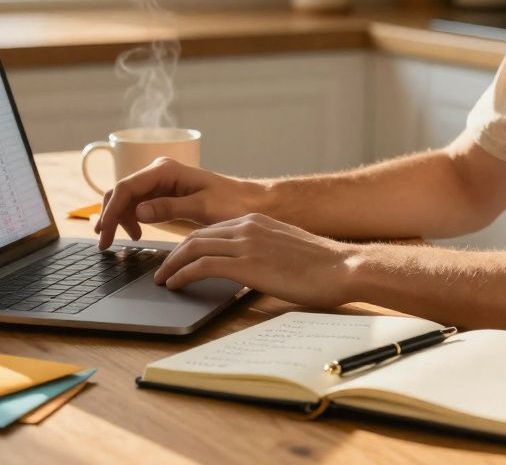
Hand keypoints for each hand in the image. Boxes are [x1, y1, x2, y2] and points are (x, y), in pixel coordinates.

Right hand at [94, 157, 265, 248]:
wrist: (251, 202)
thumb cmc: (233, 203)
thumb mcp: (202, 207)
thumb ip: (169, 208)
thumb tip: (138, 212)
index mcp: (166, 170)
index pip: (126, 187)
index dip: (111, 210)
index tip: (105, 232)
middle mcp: (159, 171)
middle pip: (121, 191)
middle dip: (110, 215)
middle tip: (105, 243)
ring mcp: (160, 181)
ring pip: (126, 198)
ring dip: (119, 218)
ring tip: (123, 240)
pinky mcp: (164, 193)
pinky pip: (138, 203)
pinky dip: (131, 218)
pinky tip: (136, 233)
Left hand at [152, 213, 354, 308]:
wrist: (343, 267)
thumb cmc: (323, 266)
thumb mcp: (286, 248)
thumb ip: (264, 250)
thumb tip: (254, 266)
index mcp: (256, 220)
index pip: (212, 230)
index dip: (190, 244)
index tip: (179, 257)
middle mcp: (246, 226)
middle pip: (196, 236)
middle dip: (174, 253)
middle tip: (163, 269)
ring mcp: (246, 243)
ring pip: (193, 247)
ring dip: (172, 264)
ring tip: (163, 279)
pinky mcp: (246, 263)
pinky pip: (202, 266)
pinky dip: (183, 274)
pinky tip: (175, 284)